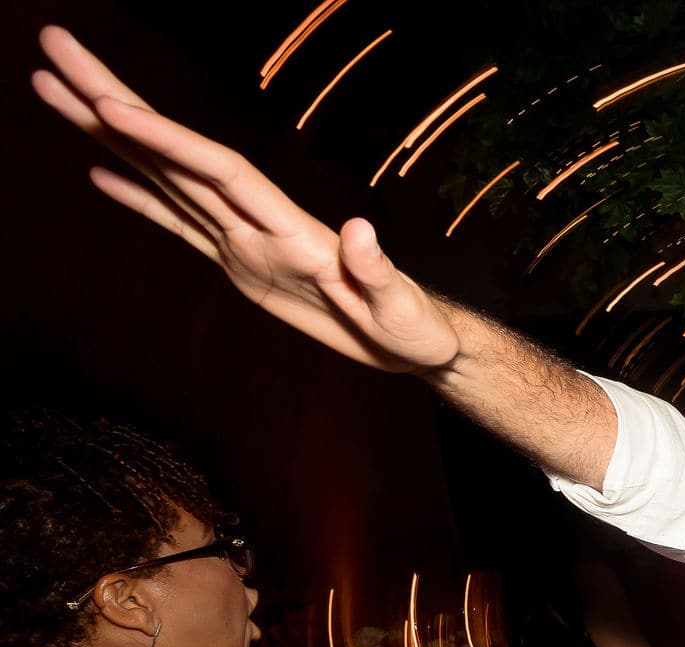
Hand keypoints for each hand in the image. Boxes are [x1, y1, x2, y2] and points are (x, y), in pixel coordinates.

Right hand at [32, 27, 459, 372]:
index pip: (220, 170)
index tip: (112, 108)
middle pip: (178, 152)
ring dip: (110, 135)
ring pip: (166, 176)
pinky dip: (140, 197)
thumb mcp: (403, 309)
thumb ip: (378, 271)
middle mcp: (262, 221)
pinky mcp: (244, 263)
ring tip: (51, 90)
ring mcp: (248, 238)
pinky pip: (181, 224)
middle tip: (54, 49)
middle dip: (115, 101)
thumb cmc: (417, 329)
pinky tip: (100, 173)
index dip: (168, 140)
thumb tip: (359, 231)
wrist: (418, 344)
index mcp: (294, 228)